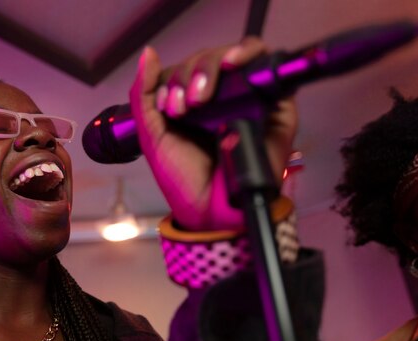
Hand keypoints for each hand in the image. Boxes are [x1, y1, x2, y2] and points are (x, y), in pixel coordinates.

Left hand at [129, 38, 297, 230]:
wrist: (210, 211)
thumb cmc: (183, 180)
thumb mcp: (152, 136)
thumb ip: (143, 96)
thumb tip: (149, 54)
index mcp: (193, 104)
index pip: (188, 68)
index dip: (175, 76)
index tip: (168, 106)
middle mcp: (222, 99)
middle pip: (210, 59)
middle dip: (190, 74)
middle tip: (184, 107)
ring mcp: (248, 100)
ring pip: (236, 57)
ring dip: (211, 66)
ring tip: (199, 98)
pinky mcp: (274, 106)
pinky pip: (265, 67)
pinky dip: (247, 56)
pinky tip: (229, 67)